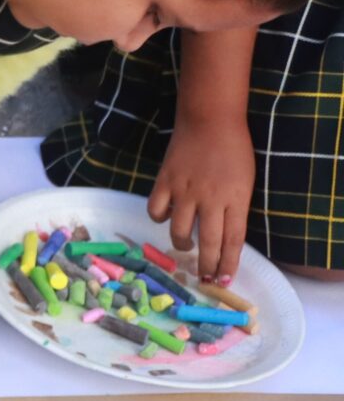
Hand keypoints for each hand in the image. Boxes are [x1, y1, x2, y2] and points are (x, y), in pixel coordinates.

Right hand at [149, 116, 253, 282]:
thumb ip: (235, 208)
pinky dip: (160, 218)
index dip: (228, 263)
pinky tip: (166, 216)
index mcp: (236, 198)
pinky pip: (156, 210)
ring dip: (182, 244)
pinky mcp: (165, 181)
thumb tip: (224, 236)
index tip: (223, 280)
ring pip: (178, 230)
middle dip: (206, 265)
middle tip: (204, 277)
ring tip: (186, 245)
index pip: (233, 240)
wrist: (210, 120)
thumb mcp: (245, 182)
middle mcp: (211, 198)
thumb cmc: (234, 150)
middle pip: (208, 241)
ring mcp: (185, 190)